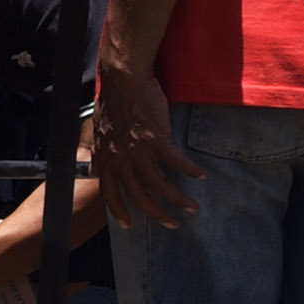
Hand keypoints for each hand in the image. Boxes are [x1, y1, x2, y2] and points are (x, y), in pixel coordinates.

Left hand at [89, 58, 196, 228]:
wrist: (123, 79)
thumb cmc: (113, 100)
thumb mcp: (102, 131)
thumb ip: (105, 151)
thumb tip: (102, 163)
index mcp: (107, 158)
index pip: (110, 193)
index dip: (119, 211)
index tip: (128, 224)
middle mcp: (121, 159)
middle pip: (139, 196)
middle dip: (156, 214)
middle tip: (171, 223)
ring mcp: (139, 151)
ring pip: (160, 185)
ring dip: (178, 200)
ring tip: (192, 208)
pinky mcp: (157, 140)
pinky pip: (176, 162)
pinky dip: (190, 171)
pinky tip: (201, 176)